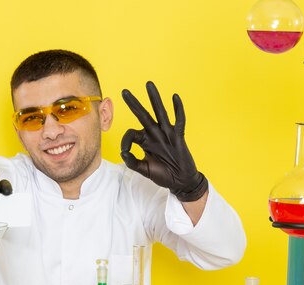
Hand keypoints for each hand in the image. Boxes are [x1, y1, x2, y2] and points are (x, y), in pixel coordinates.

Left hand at [120, 81, 207, 201]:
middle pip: (142, 115)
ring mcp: (167, 133)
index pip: (131, 134)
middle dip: (133, 103)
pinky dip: (178, 109)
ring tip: (148, 84)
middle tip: (124, 91)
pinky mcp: (179, 136)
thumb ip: (132, 161)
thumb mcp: (144, 169)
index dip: (125, 141)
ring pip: (159, 112)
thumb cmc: (163, 174)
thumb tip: (123, 153)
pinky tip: (174, 96)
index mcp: (145, 141)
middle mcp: (154, 134)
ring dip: (154, 98)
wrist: (180, 181)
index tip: (125, 152)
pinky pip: (179, 120)